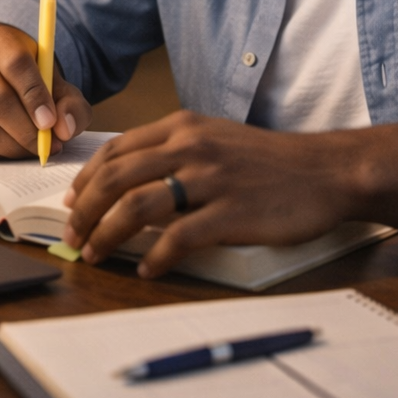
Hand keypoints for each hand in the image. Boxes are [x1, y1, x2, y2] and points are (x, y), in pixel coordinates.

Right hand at [0, 23, 92, 160]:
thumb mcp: (59, 88)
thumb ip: (71, 105)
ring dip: (13, 148)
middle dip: (27, 132)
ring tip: (31, 149)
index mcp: (1, 41)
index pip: (16, 64)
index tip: (50, 124)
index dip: (35, 97)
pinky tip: (8, 149)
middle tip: (47, 147)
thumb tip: (64, 129)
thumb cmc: (33, 86)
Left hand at [60, 110, 361, 276]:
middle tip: (73, 237)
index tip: (72, 204)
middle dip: (85, 212)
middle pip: (116, 179)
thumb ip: (173, 151)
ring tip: (96, 255)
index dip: (85, 180)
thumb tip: (127, 181)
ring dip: (107, 235)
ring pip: (137, 207)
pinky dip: (155, 257)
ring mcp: (210, 180)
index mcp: (182, 127)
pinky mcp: (231, 213)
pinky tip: (146, 270)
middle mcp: (190, 148)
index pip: (115, 151)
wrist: (325, 171)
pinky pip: (179, 239)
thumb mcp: (215, 137)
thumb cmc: (269, 160)